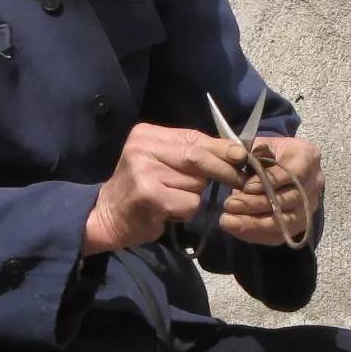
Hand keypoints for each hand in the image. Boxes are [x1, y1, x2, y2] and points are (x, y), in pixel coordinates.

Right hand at [83, 124, 246, 254]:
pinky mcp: (150, 196)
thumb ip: (188, 153)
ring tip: (173, 199)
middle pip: (198, 156)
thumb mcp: (160, 162)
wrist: (107, 217)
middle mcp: (142, 148)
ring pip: (196, 183)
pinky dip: (187, 211)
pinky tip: (168, 211)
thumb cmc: (140, 190)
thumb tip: (235, 152)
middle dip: (224, 169)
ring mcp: (144, 171)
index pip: (194, 137)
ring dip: (195, 195)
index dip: (222, 148)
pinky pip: (189, 203)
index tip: (243, 156)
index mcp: (146, 134)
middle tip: (241, 179)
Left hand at [217, 135, 322, 245]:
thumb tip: (236, 158)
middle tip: (229, 204)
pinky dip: (256, 234)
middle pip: (290, 199)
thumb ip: (247, 150)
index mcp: (308, 156)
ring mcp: (309, 206)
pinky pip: (280, 235)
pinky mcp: (299, 224)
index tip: (246, 186)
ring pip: (286, 221)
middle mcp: (314, 182)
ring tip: (228, 220)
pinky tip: (236, 229)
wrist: (277, 164)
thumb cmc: (266, 152)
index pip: (296, 172)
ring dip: (254, 223)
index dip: (271, 181)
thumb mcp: (258, 144)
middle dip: (257, 204)